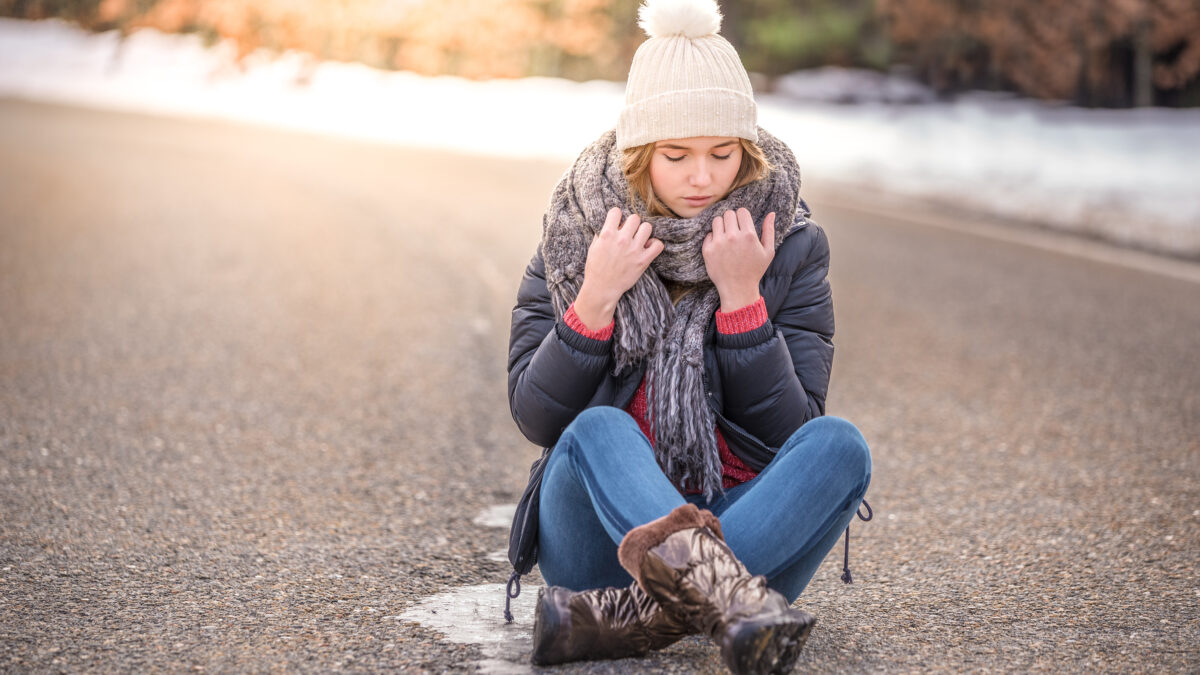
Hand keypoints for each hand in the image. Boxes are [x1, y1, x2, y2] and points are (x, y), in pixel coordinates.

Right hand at [574, 208, 663, 329]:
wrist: (602, 289)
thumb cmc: (596, 268)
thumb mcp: (594, 247)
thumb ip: (602, 233)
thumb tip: (611, 223)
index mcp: (607, 235)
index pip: (616, 211)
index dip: (617, 216)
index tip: (617, 223)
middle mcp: (621, 240)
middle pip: (635, 218)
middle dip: (632, 224)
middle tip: (629, 232)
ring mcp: (634, 250)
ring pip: (647, 227)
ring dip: (643, 232)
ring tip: (639, 239)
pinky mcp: (643, 260)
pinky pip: (658, 245)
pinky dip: (655, 244)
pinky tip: (647, 247)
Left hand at [702, 208, 775, 311]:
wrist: (738, 289)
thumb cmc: (754, 270)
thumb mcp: (768, 251)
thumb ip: (769, 230)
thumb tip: (772, 213)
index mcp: (749, 235)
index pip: (741, 211)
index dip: (743, 216)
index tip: (743, 225)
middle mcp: (733, 237)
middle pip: (728, 213)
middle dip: (732, 220)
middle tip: (734, 231)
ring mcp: (719, 243)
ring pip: (717, 220)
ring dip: (722, 226)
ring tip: (726, 237)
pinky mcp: (708, 250)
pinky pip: (709, 234)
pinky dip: (713, 238)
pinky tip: (720, 247)